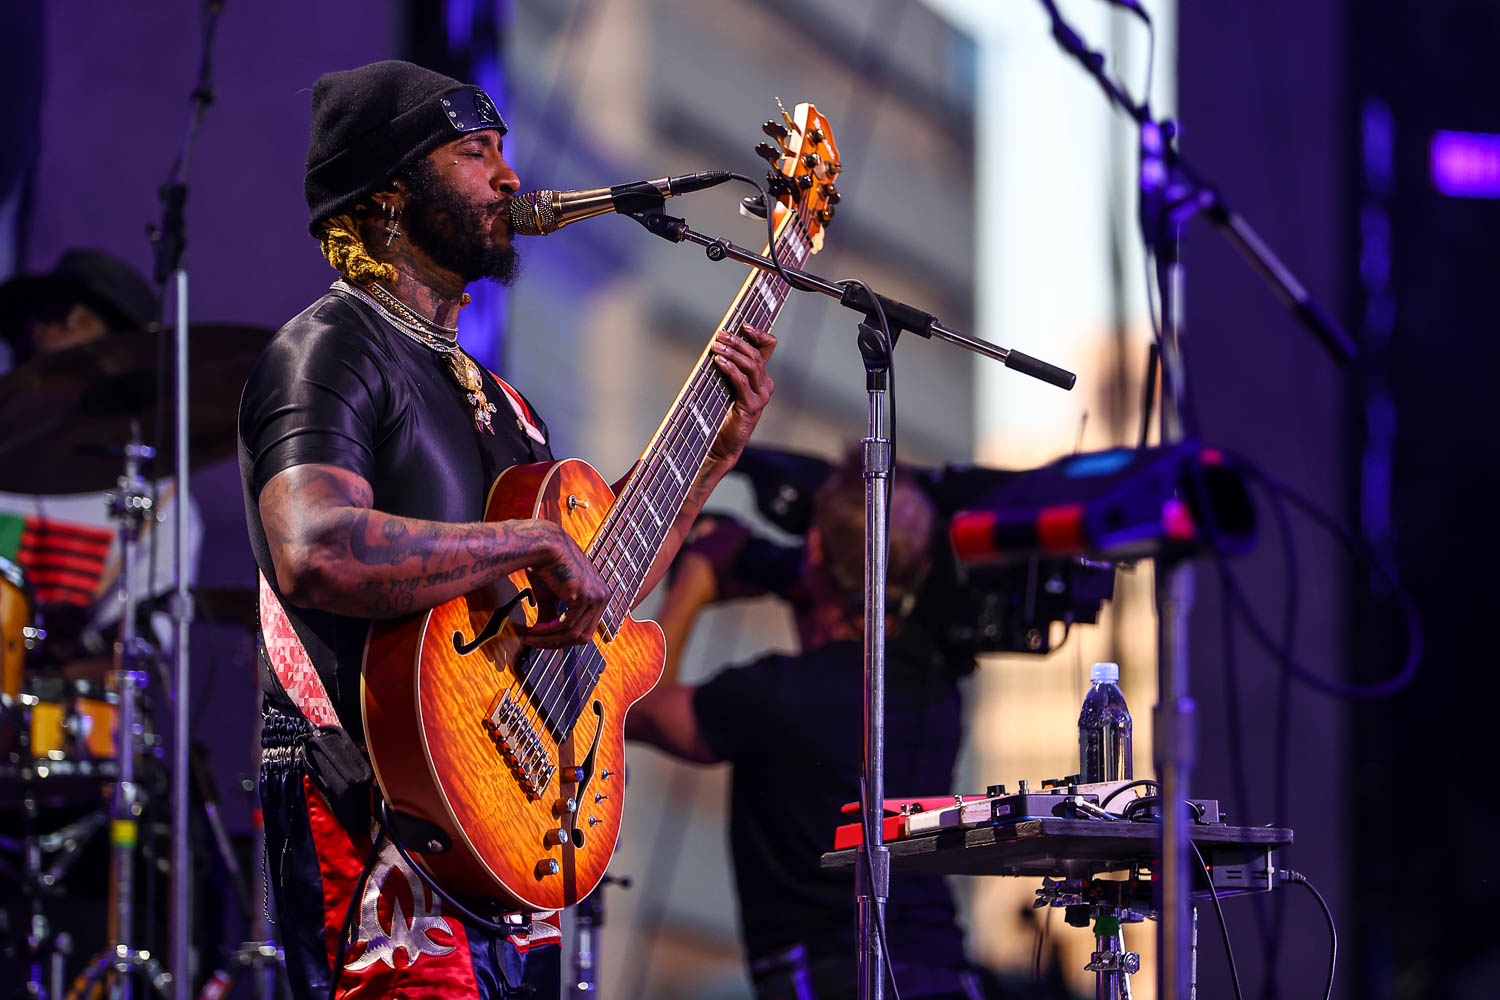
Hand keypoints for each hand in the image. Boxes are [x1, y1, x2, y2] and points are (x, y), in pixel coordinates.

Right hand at [518, 521, 611, 648]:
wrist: (542, 545)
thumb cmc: (546, 564)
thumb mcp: (551, 596)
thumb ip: (553, 616)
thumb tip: (544, 637)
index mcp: (600, 595)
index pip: (586, 628)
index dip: (564, 639)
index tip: (543, 641)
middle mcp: (603, 596)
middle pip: (583, 636)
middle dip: (557, 643)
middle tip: (534, 643)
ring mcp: (597, 597)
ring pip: (574, 634)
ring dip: (549, 639)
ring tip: (530, 637)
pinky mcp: (585, 597)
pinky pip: (566, 625)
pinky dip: (548, 632)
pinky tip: (534, 630)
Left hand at [673, 513, 759, 599]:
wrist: (684, 592)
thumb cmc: (709, 590)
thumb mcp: (733, 591)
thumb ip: (751, 591)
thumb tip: (765, 593)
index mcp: (728, 547)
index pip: (743, 530)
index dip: (749, 533)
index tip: (752, 538)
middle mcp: (715, 539)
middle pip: (731, 526)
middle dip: (738, 530)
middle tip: (743, 539)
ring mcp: (702, 540)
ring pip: (717, 526)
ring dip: (724, 530)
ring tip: (729, 538)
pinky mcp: (693, 544)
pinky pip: (703, 530)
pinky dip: (710, 530)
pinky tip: (712, 537)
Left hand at [707, 322, 775, 465]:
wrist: (721, 446)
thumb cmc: (721, 416)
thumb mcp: (726, 387)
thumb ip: (728, 370)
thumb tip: (716, 346)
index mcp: (761, 379)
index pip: (767, 349)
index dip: (759, 334)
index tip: (743, 325)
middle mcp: (765, 386)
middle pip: (756, 355)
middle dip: (738, 341)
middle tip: (720, 334)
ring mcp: (761, 397)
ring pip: (751, 366)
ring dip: (733, 353)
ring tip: (716, 345)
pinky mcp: (752, 406)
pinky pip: (742, 382)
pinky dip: (730, 369)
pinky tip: (719, 361)